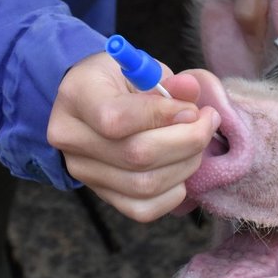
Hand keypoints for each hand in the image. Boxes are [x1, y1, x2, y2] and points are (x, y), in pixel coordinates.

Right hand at [47, 52, 220, 221]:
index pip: (116, 118)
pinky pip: (143, 209)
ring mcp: (82, 171)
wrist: (95, 103)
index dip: (163, 116)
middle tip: (207, 122)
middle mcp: (71, 137)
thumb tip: (190, 91)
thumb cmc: (120, 81)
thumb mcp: (141, 68)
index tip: (192, 108)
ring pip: (144, 185)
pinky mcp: (101, 194)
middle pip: (136, 155)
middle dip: (187, 141)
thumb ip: (167, 81)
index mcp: (77, 95)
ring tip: (197, 142)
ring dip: (186, 165)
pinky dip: (173, 193)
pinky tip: (180, 168)